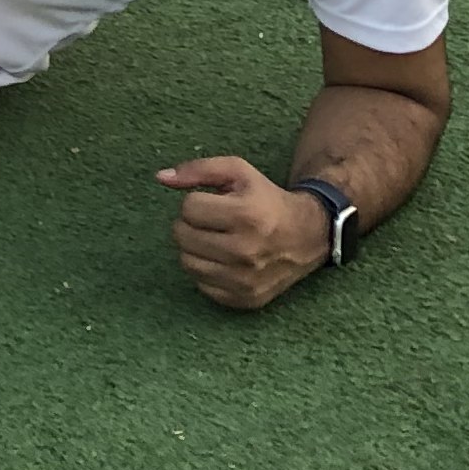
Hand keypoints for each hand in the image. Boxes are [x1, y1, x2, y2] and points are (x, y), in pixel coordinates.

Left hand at [157, 156, 326, 310]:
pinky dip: (206, 271)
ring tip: (215, 239)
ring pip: (187, 262)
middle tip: (211, 222)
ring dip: (194, 248)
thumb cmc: (267, 200)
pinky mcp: (245, 300)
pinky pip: (201, 285)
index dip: (197, 201)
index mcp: (247, 215)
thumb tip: (161, 178)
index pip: (188, 208)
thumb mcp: (238, 173)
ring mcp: (246, 280)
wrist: (307, 236)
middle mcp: (246, 251)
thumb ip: (198, 170)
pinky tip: (223, 260)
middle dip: (191, 224)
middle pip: (182, 236)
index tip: (215, 203)